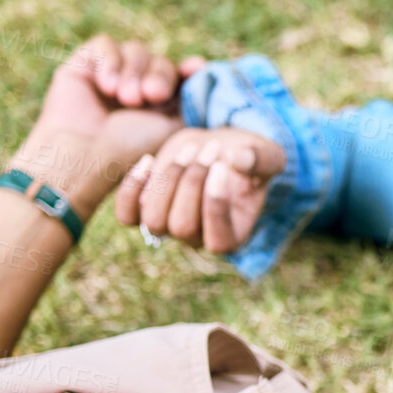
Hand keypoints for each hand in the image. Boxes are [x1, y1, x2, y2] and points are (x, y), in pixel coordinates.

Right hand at [16, 35, 205, 207]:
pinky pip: (106, 44)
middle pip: (161, 61)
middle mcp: (135, 86)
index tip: (196, 68)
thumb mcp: (173, 125)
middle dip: (160, 76)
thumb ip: (191, 99)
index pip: (180, 74)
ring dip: (135, 72)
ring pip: (136, 50)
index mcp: (159, 103)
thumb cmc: (131, 148)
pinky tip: (107, 86)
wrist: (85, 154)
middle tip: (151, 96)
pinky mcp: (84, 64)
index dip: (190, 69)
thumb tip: (202, 67)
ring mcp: (110, 73)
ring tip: (126, 98)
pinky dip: (111, 61)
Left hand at [115, 126, 284, 251]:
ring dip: (168, 179)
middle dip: (192, 182)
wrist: (219, 148)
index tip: (221, 167)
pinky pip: (127, 215)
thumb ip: (258, 160)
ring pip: (153, 220)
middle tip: (210, 148)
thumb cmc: (247, 157)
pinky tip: (149, 161)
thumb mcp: (265, 155)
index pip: (218, 244)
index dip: (214, 206)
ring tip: (189, 149)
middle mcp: (198, 239)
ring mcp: (168, 225)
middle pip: (181, 227)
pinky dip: (132, 188)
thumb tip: (236, 160)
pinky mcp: (145, 208)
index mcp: (232, 237)